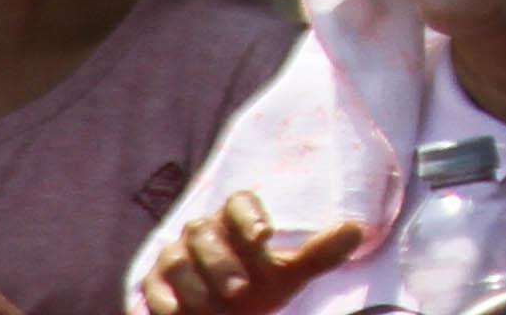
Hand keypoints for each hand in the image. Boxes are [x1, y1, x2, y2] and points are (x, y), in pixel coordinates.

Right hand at [135, 197, 370, 314]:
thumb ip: (318, 254)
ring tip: (219, 308)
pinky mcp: (151, 286)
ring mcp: (173, 257)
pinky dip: (165, 304)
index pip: (239, 202)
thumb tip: (354, 231)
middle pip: (204, 232)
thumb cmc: (258, 286)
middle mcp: (201, 232)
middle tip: (240, 288)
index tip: (265, 235)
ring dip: (197, 287)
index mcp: (235, 219)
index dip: (249, 215)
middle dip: (222, 261)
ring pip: (176, 262)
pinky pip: (152, 290)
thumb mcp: (289, 274)